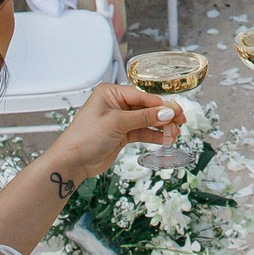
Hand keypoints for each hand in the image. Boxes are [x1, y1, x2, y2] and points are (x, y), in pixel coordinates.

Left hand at [42, 82, 184, 180]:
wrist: (72, 162)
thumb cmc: (86, 136)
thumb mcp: (117, 123)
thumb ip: (143, 117)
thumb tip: (166, 113)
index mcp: (110, 93)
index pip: (141, 96)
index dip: (160, 104)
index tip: (176, 110)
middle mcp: (115, 104)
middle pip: (145, 108)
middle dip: (163, 115)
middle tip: (181, 120)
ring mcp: (118, 120)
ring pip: (145, 121)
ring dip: (160, 128)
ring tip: (174, 134)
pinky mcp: (121, 135)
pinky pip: (141, 132)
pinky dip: (153, 136)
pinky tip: (164, 139)